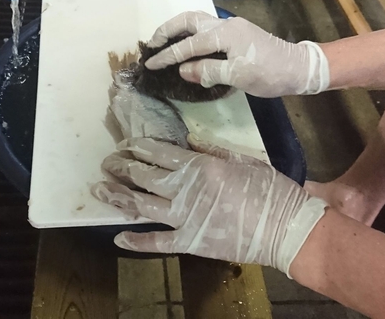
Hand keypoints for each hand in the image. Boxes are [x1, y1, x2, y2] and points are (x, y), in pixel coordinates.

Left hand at [91, 136, 326, 275]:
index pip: (158, 152)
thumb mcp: (243, 159)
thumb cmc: (270, 190)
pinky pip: (157, 242)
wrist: (285, 228)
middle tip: (107, 163)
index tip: (124, 144)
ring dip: (117, 196)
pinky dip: (136, 240)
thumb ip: (213, 150)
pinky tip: (118, 236)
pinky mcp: (189, 243)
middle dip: (121, 167)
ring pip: (140, 205)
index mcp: (199, 166)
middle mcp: (184, 190)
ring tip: (98, 189)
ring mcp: (184, 219)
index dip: (137, 147)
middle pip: (143, 176)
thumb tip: (188, 141)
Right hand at [144, 11, 329, 96]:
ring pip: (197, 21)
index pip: (188, 45)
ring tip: (163, 42)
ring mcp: (231, 26)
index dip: (167, 55)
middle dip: (167, 31)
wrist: (298, 68)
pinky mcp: (237, 32)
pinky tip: (187, 46)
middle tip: (152, 44)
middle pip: (188, 20)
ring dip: (178, 29)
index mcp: (224, 34)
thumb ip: (207, 71)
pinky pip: (206, 29)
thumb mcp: (237, 76)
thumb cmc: (269, 74)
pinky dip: (191, 34)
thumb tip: (183, 70)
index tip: (150, 64)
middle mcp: (225, 25)